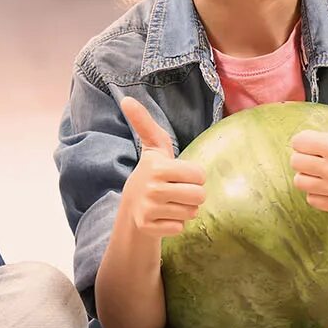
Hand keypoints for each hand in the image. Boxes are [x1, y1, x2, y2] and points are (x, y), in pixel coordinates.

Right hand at [117, 96, 205, 238]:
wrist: (131, 206)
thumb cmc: (152, 172)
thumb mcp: (153, 147)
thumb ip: (144, 123)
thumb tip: (127, 99)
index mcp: (158, 167)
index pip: (200, 175)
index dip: (194, 176)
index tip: (179, 175)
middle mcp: (152, 189)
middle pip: (199, 196)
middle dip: (193, 195)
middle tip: (177, 191)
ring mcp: (149, 210)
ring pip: (191, 213)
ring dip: (184, 209)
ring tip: (170, 203)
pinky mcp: (149, 227)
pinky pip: (179, 228)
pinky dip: (175, 224)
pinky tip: (163, 216)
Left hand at [289, 72, 327, 211]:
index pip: (297, 142)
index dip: (305, 140)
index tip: (318, 141)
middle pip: (295, 162)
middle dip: (304, 157)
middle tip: (320, 155)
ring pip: (299, 182)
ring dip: (308, 175)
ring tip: (322, 169)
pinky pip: (310, 199)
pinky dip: (316, 192)